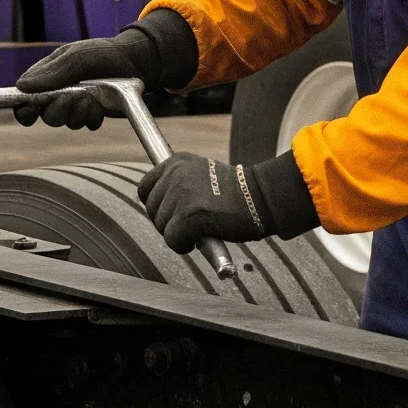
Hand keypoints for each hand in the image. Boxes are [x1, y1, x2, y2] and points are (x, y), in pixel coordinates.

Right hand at [15, 10, 196, 128]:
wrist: (135, 60)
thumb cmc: (102, 53)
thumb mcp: (76, 57)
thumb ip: (51, 73)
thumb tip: (21, 86)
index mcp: (47, 76)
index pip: (25, 99)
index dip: (22, 108)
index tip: (28, 111)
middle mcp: (59, 93)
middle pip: (46, 115)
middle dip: (59, 110)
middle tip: (73, 97)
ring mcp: (77, 105)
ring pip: (67, 122)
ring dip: (78, 113)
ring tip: (92, 97)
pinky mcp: (94, 113)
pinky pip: (87, 125)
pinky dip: (93, 116)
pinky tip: (101, 104)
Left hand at [139, 154, 294, 250]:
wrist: (263, 197)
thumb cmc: (237, 194)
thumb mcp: (203, 175)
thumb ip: (180, 184)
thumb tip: (158, 206)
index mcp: (176, 162)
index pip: (145, 188)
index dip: (156, 206)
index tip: (171, 215)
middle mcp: (175, 175)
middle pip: (152, 211)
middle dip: (169, 223)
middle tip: (193, 226)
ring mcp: (181, 195)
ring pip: (162, 227)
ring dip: (179, 235)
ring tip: (201, 230)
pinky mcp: (188, 217)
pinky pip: (172, 240)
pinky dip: (184, 246)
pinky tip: (200, 240)